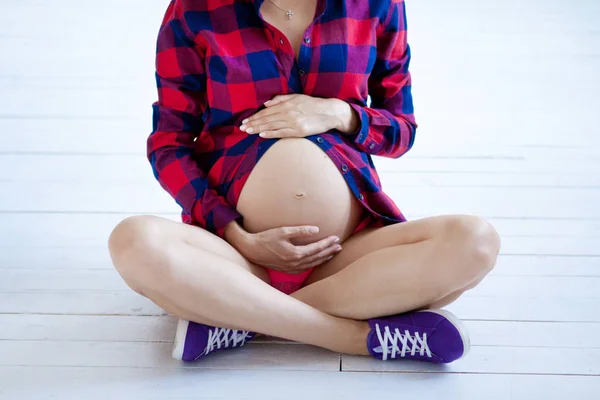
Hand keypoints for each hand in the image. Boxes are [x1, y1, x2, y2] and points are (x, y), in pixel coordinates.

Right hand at [238, 225, 342, 273]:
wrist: (251, 250)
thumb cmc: (266, 238)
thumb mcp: (283, 231)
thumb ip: (300, 230)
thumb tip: (316, 229)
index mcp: (295, 254)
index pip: (316, 249)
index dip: (327, 243)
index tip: (336, 238)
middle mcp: (295, 263)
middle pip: (317, 258)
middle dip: (329, 251)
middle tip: (339, 246)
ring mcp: (291, 268)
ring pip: (312, 264)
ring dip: (323, 258)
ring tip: (333, 253)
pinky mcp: (287, 270)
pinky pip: (305, 268)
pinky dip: (314, 264)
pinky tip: (318, 260)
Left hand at [239, 94, 356, 137]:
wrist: (330, 112)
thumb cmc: (313, 104)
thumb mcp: (297, 97)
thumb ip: (281, 99)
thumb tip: (266, 104)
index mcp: (287, 104)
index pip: (267, 111)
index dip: (255, 116)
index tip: (245, 121)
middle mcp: (288, 112)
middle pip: (267, 119)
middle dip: (253, 123)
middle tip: (242, 128)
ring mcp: (294, 122)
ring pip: (272, 125)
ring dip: (258, 129)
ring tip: (248, 131)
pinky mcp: (300, 131)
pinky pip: (282, 133)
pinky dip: (271, 133)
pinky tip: (261, 135)